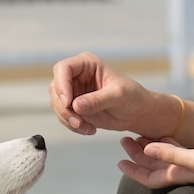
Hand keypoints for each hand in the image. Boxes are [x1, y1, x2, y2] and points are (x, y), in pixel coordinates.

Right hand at [50, 53, 177, 137]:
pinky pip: (64, 116)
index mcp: (87, 64)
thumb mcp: (118, 95)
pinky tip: (89, 129)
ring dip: (67, 119)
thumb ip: (98, 99)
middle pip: (55, 88)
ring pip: (57, 104)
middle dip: (63, 108)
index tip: (67, 103)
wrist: (137, 112)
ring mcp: (74, 91)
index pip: (63, 69)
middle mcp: (77, 75)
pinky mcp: (74, 107)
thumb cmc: (132, 97)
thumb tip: (77, 105)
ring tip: (87, 128)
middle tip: (78, 122)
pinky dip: (72, 125)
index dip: (61, 85)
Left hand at [118, 135, 193, 192]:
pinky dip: (167, 144)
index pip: (148, 178)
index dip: (132, 171)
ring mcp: (191, 165)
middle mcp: (182, 172)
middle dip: (136, 156)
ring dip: (149, 148)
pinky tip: (161, 136)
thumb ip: (171, 154)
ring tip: (137, 136)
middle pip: (152, 166)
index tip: (119, 162)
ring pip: (163, 158)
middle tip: (124, 140)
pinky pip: (178, 151)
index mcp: (178, 176)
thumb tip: (146, 151)